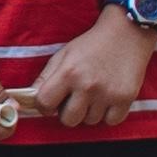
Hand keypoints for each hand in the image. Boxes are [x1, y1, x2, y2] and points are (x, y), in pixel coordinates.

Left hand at [23, 13, 156, 133]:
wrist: (125, 34)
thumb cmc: (90, 46)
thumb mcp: (63, 55)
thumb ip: (46, 77)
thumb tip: (30, 99)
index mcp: (67, 73)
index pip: (44, 103)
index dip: (45, 106)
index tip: (51, 103)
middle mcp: (87, 85)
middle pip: (68, 120)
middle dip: (67, 113)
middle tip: (74, 100)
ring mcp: (108, 93)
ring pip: (90, 122)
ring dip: (89, 112)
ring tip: (93, 95)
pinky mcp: (126, 98)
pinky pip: (111, 121)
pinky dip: (108, 114)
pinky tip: (107, 99)